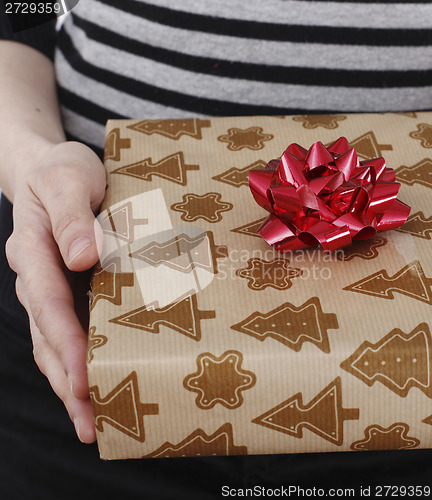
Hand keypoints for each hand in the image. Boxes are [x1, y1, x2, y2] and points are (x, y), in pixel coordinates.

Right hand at [6, 141, 105, 442]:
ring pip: (53, 342)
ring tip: (92, 423)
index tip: (86, 378)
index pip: (48, 302)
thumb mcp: (69, 178)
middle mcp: (36, 275)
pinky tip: (96, 385)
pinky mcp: (66, 291)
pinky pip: (69, 330)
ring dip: (71, 381)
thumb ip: (71, 215)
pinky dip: (80, 359)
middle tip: (90, 423)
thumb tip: (82, 256)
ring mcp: (50, 287)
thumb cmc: (64, 171)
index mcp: (33, 247)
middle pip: (47, 335)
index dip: (66, 341)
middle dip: (68, 379)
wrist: (54, 170)